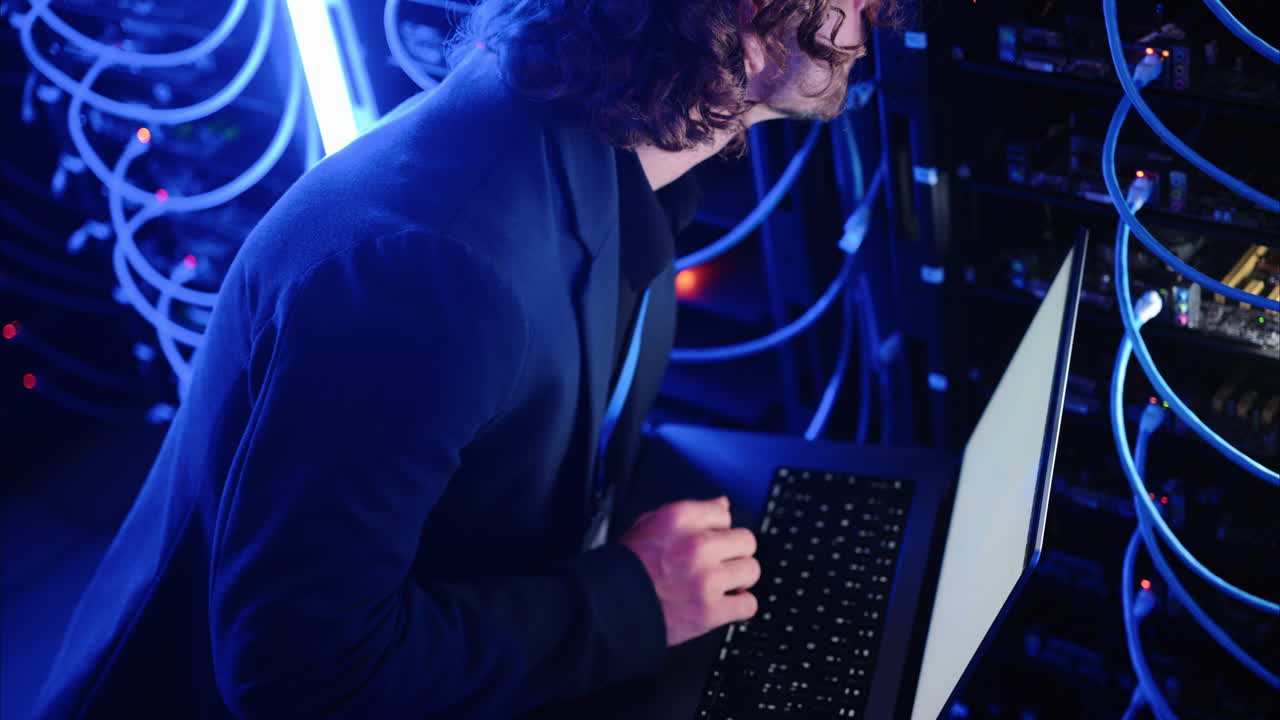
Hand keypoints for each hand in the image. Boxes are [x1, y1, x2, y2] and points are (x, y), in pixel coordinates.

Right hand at [620, 496, 760, 646]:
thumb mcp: (649, 524)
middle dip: (733, 552)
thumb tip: (722, 505)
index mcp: (680, 518)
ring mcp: (706, 579)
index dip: (716, 529)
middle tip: (717, 563)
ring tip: (720, 584)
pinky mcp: (710, 611)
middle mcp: (696, 545)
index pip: (725, 514)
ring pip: (751, 570)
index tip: (708, 540)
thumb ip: (690, 513)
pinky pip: (748, 604)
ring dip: (738, 579)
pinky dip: (739, 606)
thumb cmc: (626, 567)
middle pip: (746, 541)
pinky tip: (724, 604)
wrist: (608, 607)